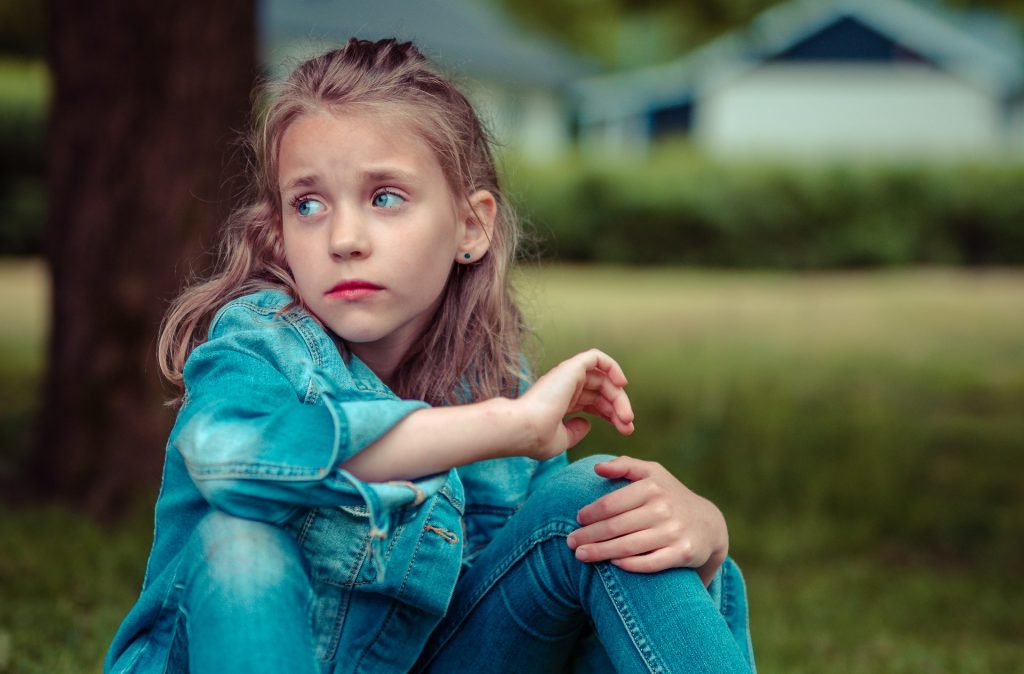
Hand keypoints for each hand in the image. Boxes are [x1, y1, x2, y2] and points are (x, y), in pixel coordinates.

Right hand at [517, 349, 633, 460]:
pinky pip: (596, 358)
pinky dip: (612, 366)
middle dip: (619, 408)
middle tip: (628, 426)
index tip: (625, 431)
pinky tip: (622, 384)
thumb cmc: (536, 438)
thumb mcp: (561, 440)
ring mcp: (567, 376)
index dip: (611, 415)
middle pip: (601, 392)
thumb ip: (575, 432)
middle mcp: (564, 387)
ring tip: (627, 416)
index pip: (593, 402)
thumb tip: (587, 424)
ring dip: (619, 396)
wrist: (523, 429)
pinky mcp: (571, 367)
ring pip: (603, 378)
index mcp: (561, 403)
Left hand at [566, 456, 727, 584]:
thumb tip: (597, 468)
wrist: (708, 524)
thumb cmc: (669, 496)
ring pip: (628, 546)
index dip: (590, 513)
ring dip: (600, 552)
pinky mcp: (683, 553)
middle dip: (588, 536)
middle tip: (570, 543)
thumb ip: (625, 466)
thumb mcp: (652, 473)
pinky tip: (612, 564)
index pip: (611, 503)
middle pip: (615, 526)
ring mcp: (674, 532)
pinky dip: (629, 564)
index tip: (577, 520)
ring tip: (581, 556)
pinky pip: (650, 562)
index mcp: (652, 487)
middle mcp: (663, 508)